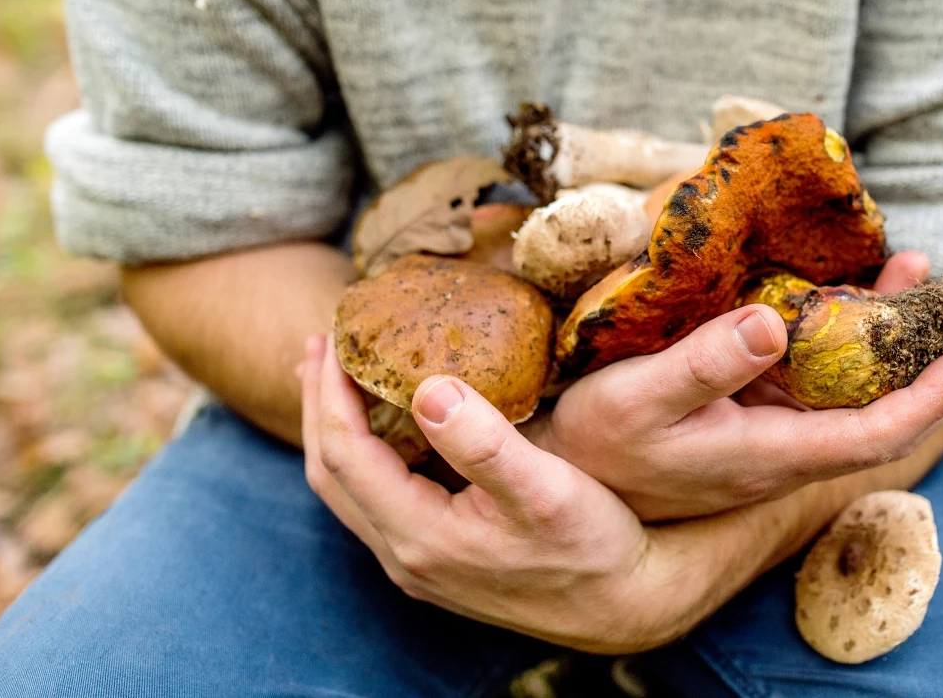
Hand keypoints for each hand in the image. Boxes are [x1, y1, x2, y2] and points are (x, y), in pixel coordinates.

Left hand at [298, 336, 693, 653]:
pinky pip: (375, 500)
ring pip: (349, 490)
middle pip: (330, 474)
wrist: (625, 606)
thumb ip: (483, 442)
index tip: (338, 335)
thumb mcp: (548, 488)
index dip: (332, 390)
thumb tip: (427, 388)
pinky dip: (365, 454)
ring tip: (335, 378)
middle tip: (318, 344)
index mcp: (421, 534)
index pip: (346, 453)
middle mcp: (406, 556)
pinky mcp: (437, 560)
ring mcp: (419, 563)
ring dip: (335, 430)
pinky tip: (385, 427)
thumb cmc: (593, 546)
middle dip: (318, 405)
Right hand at [529, 251, 942, 520]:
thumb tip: (774, 323)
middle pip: (883, 412)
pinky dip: (846, 336)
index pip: (877, 433)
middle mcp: (785, 449)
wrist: (569, 474)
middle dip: (938, 369)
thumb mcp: (641, 398)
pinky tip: (848, 296)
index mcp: (770, 453)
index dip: (934, 398)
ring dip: (894, 341)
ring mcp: (772, 431)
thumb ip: (705, 364)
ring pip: (854, 390)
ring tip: (920, 277)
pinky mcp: (754, 413)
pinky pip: (819, 376)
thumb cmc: (602, 438)